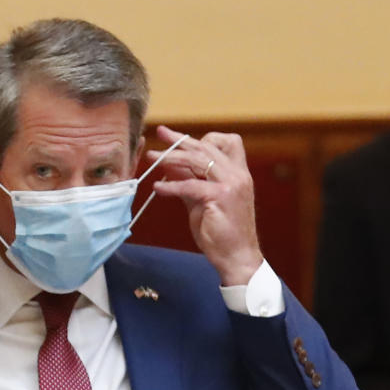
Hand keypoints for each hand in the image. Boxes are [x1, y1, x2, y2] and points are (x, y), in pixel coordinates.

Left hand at [146, 125, 262, 284]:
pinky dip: (172, 186)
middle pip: (206, 147)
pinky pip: (191, 185)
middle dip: (180, 139)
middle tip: (160, 132)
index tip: (177, 138)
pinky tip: (158, 188)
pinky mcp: (221, 197)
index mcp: (237, 173)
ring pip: (198, 160)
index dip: (200, 138)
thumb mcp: (203, 203)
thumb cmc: (221, 234)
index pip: (225, 142)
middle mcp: (237, 174)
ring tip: (152, 158)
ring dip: (172, 157)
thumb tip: (171, 169)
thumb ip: (190, 183)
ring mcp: (231, 184)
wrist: (237, 258)